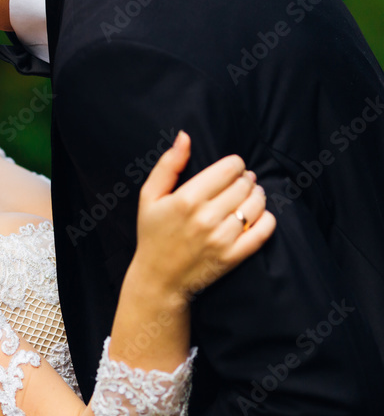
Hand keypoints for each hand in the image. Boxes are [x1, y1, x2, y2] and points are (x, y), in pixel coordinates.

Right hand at [131, 130, 275, 300]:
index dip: (234, 165)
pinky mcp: (234, 256)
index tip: (229, 171)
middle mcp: (206, 217)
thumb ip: (167, 165)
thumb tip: (184, 137)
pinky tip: (256, 216)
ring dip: (257, 196)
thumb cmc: (153, 234)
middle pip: (245, 184)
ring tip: (249, 197)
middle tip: (240, 184)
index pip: (229, 168)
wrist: (158, 278)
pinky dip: (266, 219)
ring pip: (257, 204)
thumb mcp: (149, 196)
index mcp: (186, 199)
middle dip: (245, 180)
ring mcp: (222, 238)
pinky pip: (264, 229)